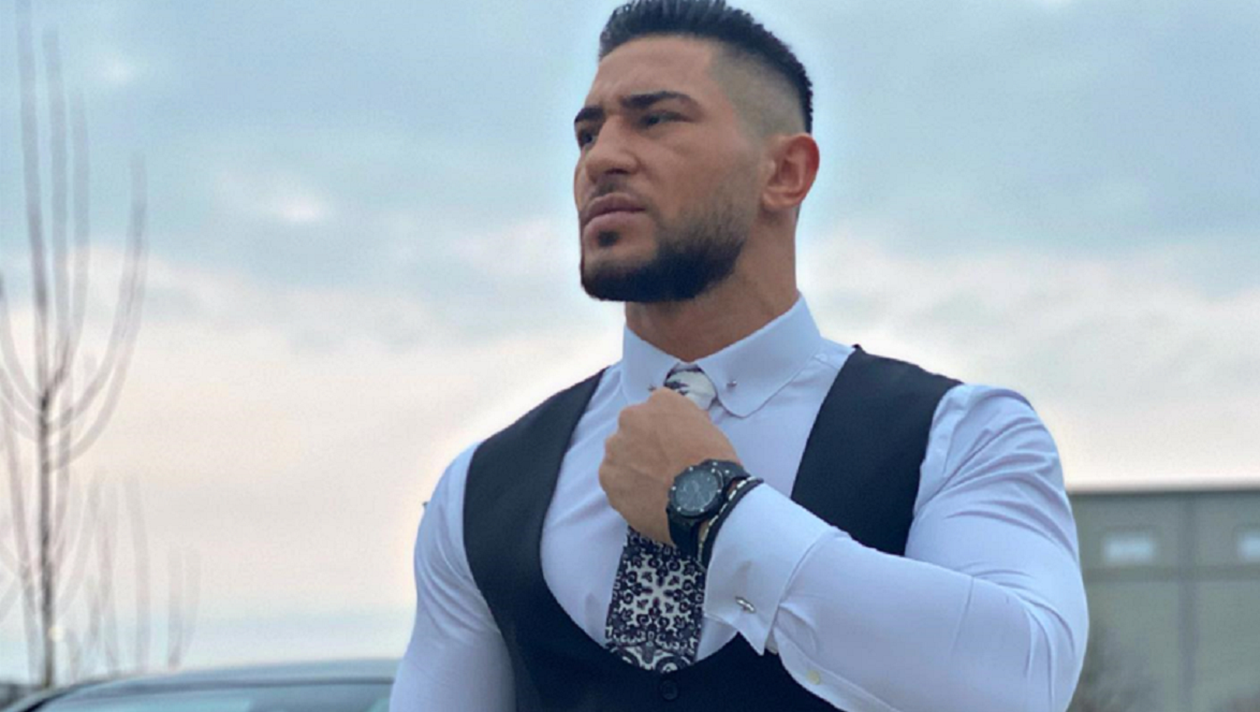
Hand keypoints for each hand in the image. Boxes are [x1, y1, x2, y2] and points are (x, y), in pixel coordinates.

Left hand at [599, 387, 738, 544]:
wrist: (704, 498)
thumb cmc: (713, 463)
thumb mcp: (709, 427)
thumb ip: (686, 420)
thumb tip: (680, 427)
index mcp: (659, 401)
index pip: (655, 411)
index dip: (662, 431)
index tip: (669, 446)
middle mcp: (631, 418)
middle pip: (632, 430)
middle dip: (642, 446)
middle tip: (660, 467)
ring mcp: (615, 448)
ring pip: (619, 455)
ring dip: (631, 466)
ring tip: (653, 486)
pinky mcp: (608, 477)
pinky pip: (614, 481)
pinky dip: (625, 488)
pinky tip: (645, 499)